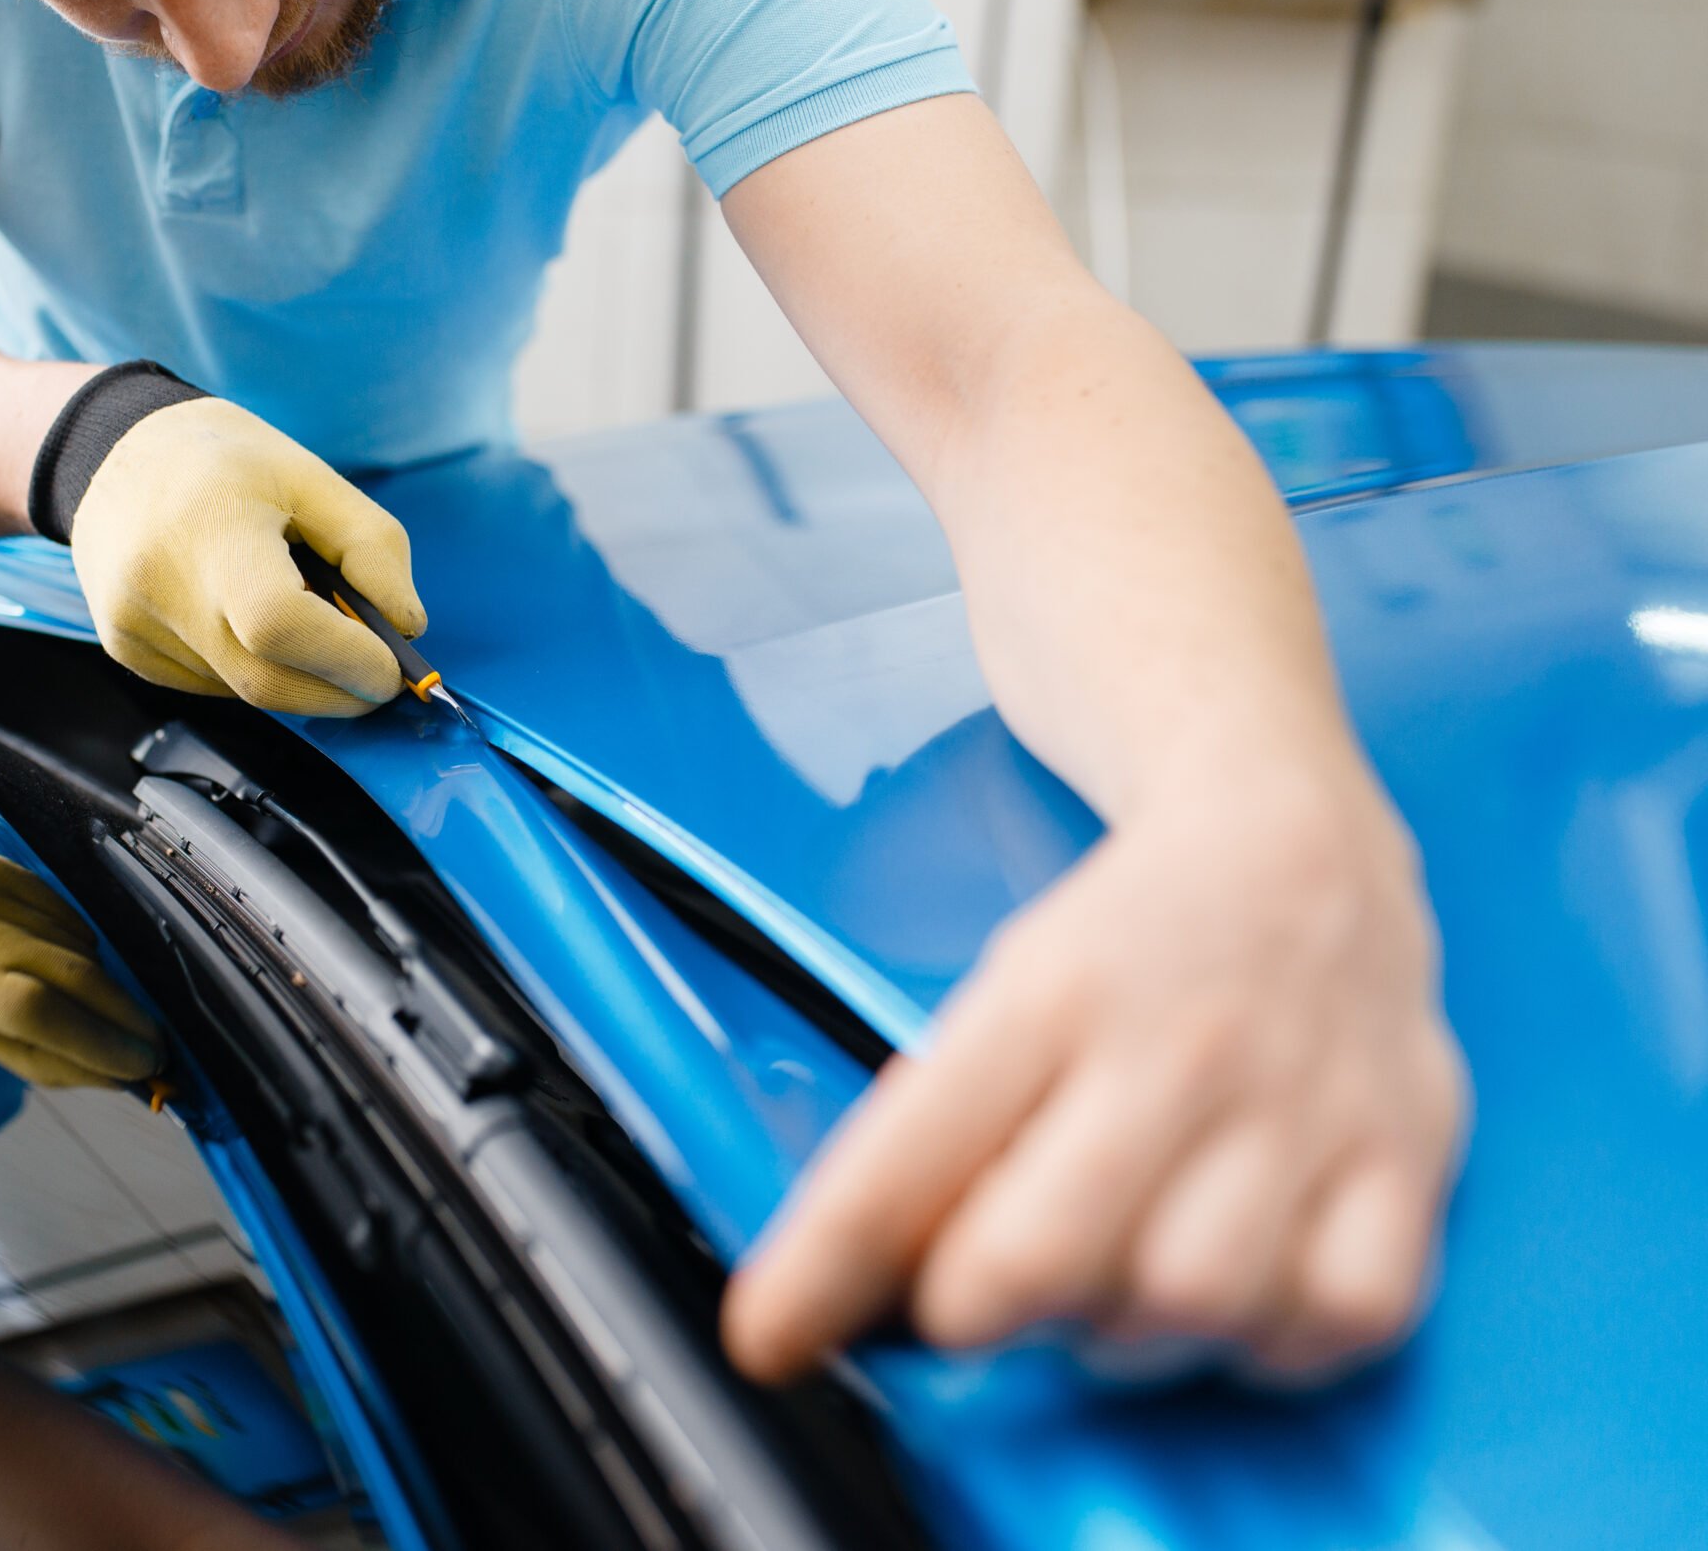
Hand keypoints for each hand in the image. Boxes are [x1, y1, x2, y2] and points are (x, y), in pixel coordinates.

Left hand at [0, 837, 162, 1087]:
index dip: (98, 1041)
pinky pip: (69, 918)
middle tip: (157, 1050)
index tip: (143, 1068)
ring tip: (111, 1014)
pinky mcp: (11, 865)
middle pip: (73, 974)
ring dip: (107, 989)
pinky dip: (85, 950)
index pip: (36, 1012)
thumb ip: (34, 1055)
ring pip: (78, 947)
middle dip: (126, 1018)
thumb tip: (113, 1076)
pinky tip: (77, 966)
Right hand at [70, 398, 426, 715]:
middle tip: (376, 673)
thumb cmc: (223, 461)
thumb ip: (372, 548)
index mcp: (207, 529)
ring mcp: (133, 628)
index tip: (392, 669)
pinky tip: (247, 618)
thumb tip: (405, 628)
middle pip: (265, 683)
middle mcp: (157, 587)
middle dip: (337, 691)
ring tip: (301, 614)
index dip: (347, 660)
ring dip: (295, 675)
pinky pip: (213, 686)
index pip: (280, 625)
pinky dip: (253, 668)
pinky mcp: (127, 652)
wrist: (115, 451)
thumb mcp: (311, 476)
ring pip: (243, 691)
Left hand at [721, 764, 1469, 1384]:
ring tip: (1107, 1287)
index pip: (905, 1158)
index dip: (824, 1270)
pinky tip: (1236, 1300)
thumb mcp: (1003, 993)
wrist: (1297, 835)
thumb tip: (846, 1278)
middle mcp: (1176, 1049)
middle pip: (1043, 1254)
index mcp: (1047, 997)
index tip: (770, 1336)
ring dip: (1123, 1336)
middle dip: (977, 1311)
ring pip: (1190, 1300)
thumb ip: (937, 1130)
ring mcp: (1300, 1104)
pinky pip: (1344, 1311)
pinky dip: (1276, 1341)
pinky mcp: (1407, 1152)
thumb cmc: (1133, 936)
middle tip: (972, 1298)